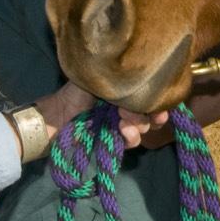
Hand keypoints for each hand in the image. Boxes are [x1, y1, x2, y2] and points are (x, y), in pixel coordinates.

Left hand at [34, 81, 168, 149]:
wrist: (57, 117)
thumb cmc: (76, 93)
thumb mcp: (101, 80)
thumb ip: (122, 79)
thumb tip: (142, 79)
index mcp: (125, 88)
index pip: (151, 93)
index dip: (160, 98)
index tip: (162, 103)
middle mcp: (126, 104)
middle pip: (151, 110)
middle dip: (149, 112)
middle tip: (136, 111)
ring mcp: (121, 123)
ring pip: (144, 126)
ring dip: (138, 125)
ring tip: (124, 123)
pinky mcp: (114, 141)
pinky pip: (131, 141)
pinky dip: (130, 137)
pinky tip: (123, 133)